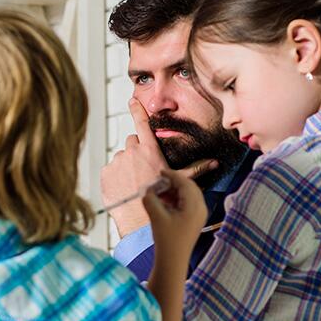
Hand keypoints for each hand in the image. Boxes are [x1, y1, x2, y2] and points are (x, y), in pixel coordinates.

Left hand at [100, 98, 216, 236]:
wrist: (140, 220)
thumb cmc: (162, 200)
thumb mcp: (180, 182)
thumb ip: (196, 169)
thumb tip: (214, 163)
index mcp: (149, 150)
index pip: (142, 123)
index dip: (137, 110)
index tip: (132, 101)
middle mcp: (131, 152)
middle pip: (132, 142)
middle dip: (136, 151)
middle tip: (143, 168)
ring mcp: (117, 162)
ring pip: (121, 158)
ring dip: (126, 165)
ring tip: (134, 182)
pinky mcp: (106, 174)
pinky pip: (110, 170)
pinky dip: (115, 176)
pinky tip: (124, 188)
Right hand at [142, 169, 207, 265]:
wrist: (173, 261)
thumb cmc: (167, 240)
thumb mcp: (156, 217)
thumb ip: (150, 200)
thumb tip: (148, 191)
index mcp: (194, 206)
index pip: (185, 183)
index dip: (172, 175)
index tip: (161, 172)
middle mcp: (201, 208)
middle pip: (189, 187)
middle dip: (173, 183)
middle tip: (159, 183)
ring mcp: (199, 215)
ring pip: (189, 195)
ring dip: (174, 191)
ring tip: (159, 194)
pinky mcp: (195, 220)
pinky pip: (188, 203)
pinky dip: (176, 199)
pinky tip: (164, 203)